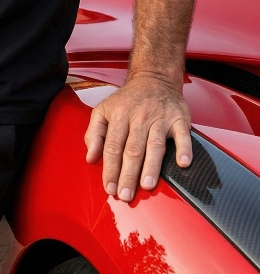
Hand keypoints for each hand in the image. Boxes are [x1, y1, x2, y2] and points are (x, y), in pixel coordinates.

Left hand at [84, 72, 191, 201]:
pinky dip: (184, 149)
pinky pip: (183, 135)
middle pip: (132, 149)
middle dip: (128, 174)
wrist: (154, 78)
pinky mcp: (179, 119)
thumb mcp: (103, 110)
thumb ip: (94, 133)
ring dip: (151, 166)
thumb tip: (90, 158)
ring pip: (154, 145)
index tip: (109, 188)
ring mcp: (160, 118)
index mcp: (118, 115)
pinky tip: (183, 163)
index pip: (112, 146)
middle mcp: (138, 117)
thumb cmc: (126, 100)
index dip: (110, 168)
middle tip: (126, 195)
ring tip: (147, 185)